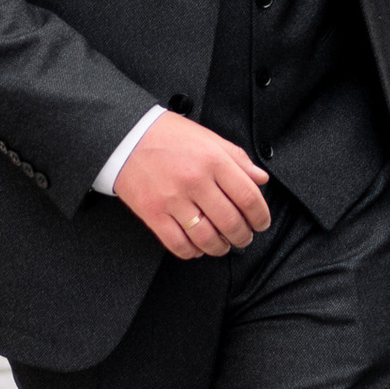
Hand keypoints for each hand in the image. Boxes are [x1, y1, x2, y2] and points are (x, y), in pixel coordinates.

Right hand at [117, 113, 271, 259]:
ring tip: (224, 245)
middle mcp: (195, 181)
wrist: (127, 137)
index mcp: (213, 160)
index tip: (261, 223)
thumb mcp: (209, 139)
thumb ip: (238, 159)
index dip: (260, 216)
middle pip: (230, 222)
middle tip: (244, 238)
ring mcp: (173, 199)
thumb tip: (261, 179)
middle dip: (243, 236)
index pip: (248, 197)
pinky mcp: (153, 213)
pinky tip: (198, 247)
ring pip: (206, 238)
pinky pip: (178, 244)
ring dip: (220, 247)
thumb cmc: (169, 136)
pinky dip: (193, 251)